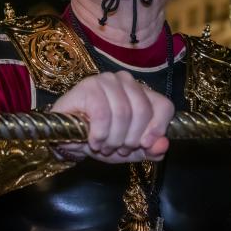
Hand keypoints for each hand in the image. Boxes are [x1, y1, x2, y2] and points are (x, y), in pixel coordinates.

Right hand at [51, 71, 173, 162]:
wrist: (67, 137)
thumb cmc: (101, 139)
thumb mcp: (129, 150)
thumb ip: (149, 150)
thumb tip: (162, 146)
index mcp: (142, 94)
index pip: (164, 106)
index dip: (157, 128)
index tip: (144, 145)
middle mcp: (127, 81)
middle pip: (142, 111)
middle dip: (131, 138)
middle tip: (118, 149)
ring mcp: (107, 81)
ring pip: (123, 113)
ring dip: (113, 139)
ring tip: (104, 147)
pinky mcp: (88, 86)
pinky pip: (102, 113)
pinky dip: (99, 134)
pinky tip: (93, 141)